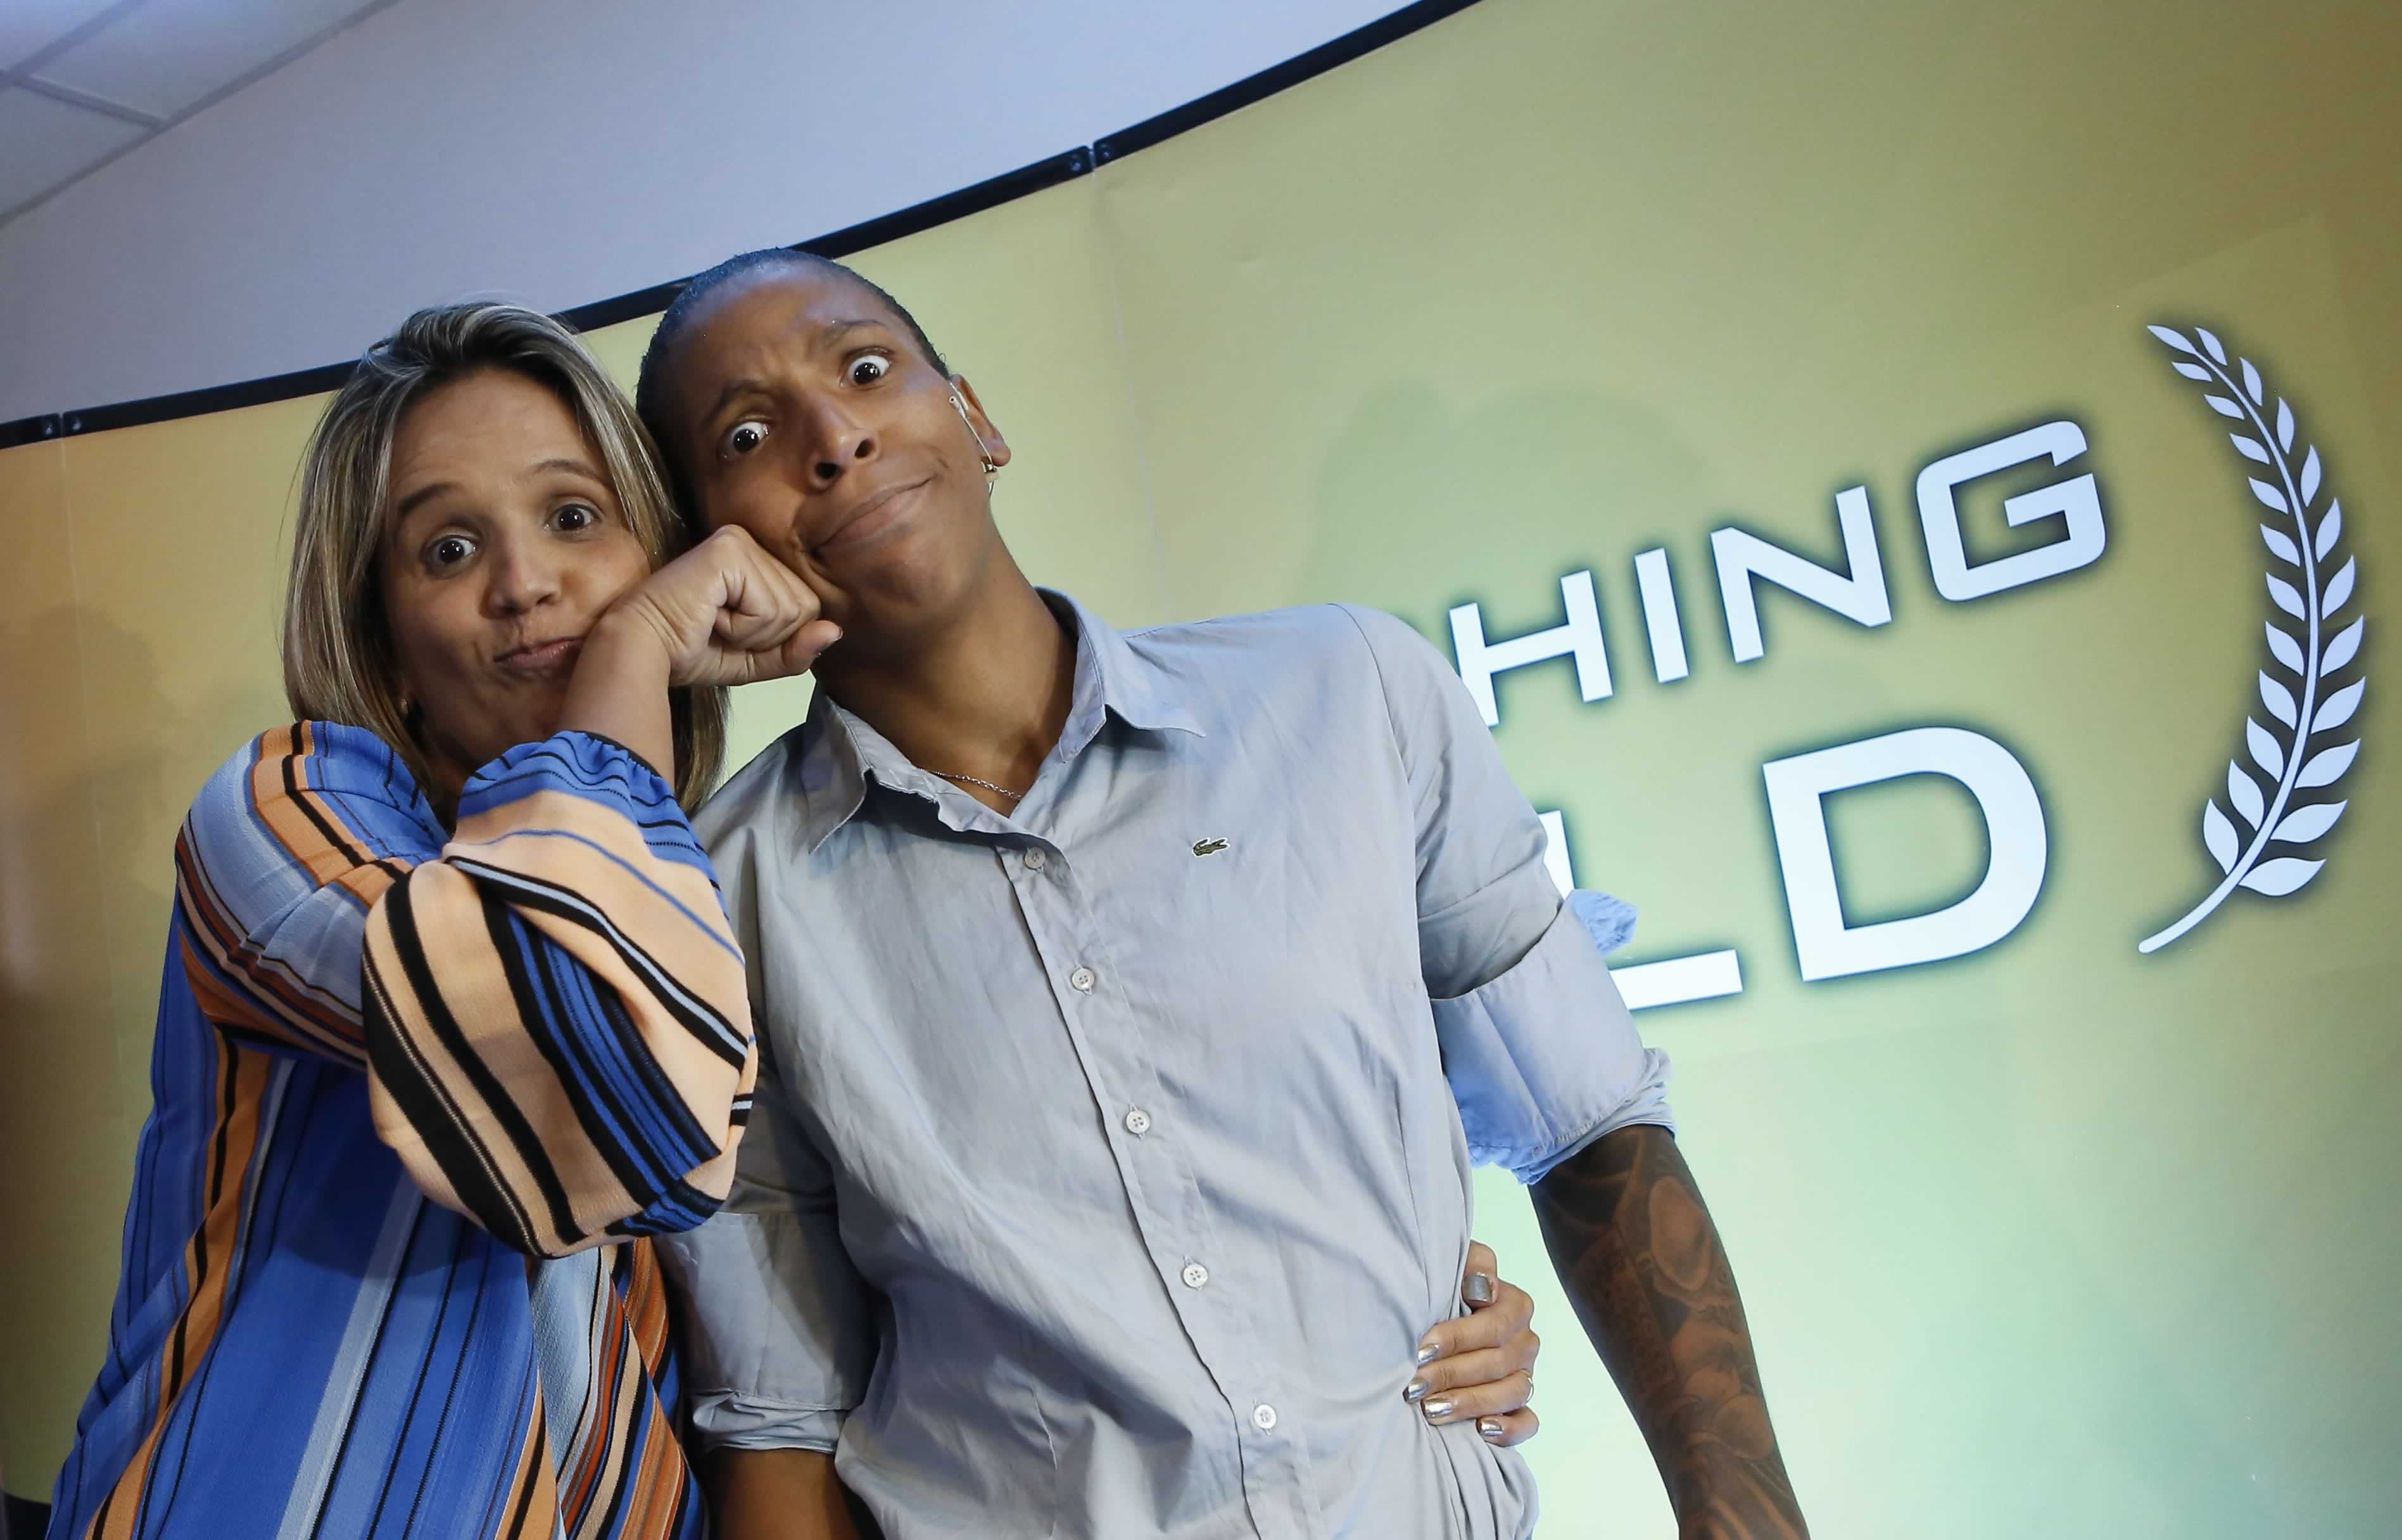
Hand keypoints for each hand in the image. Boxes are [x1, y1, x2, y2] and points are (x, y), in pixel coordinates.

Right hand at [607, 525, 840, 687]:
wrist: (641, 651)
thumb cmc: (690, 651)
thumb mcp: (756, 659)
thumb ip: (797, 649)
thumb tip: (835, 631)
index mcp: (757, 560)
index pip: (806, 607)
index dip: (775, 638)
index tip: (728, 631)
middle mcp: (751, 542)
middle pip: (805, 606)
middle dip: (766, 635)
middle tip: (718, 627)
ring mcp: (740, 541)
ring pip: (791, 609)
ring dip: (752, 632)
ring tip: (711, 620)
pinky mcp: (729, 551)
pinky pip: (770, 606)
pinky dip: (744, 627)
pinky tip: (710, 614)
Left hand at [1405, 1239, 1540, 1446]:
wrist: (1438, 1320)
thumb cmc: (1447, 1291)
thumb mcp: (1456, 1264)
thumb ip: (1473, 1265)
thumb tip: (1482, 1288)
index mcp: (1516, 1306)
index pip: (1493, 1325)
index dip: (1457, 1338)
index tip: (1422, 1350)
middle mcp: (1525, 1342)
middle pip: (1497, 1363)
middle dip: (1451, 1375)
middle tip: (1415, 1386)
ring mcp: (1525, 1375)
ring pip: (1511, 1393)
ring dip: (1470, 1403)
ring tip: (1432, 1410)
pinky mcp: (1520, 1406)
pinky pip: (1527, 1422)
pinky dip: (1509, 1430)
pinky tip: (1481, 1431)